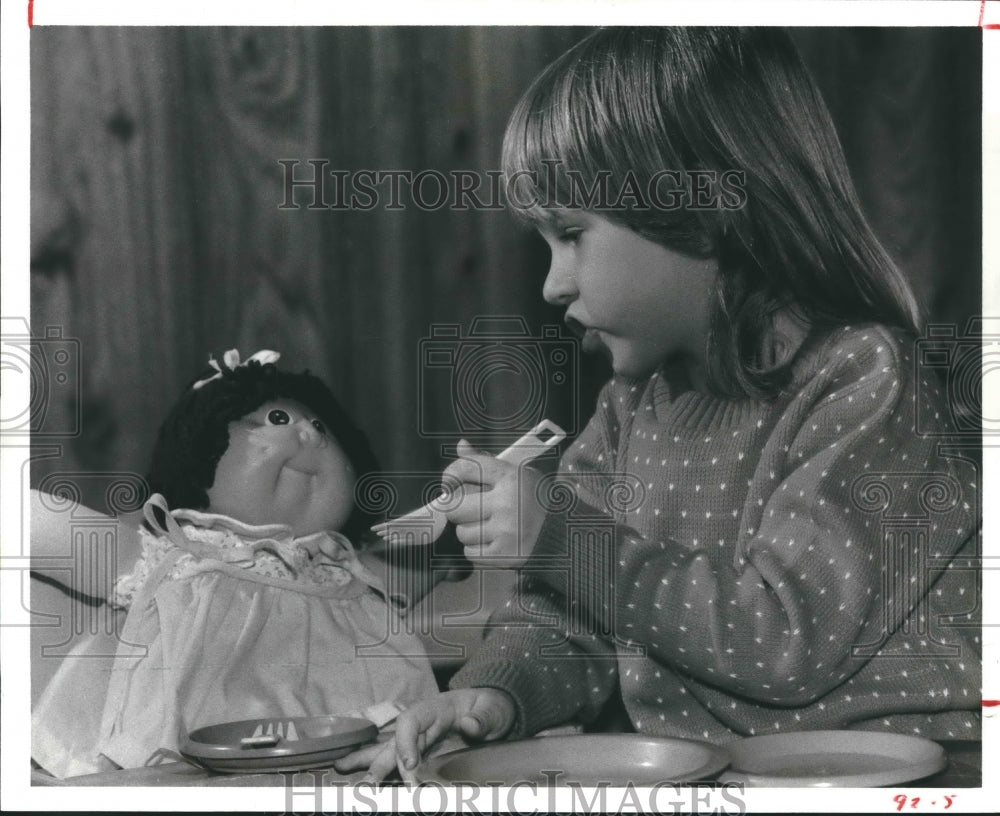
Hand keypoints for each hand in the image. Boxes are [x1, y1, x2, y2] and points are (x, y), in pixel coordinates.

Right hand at [332, 688, 515, 782]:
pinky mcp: (424, 753)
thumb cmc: (493, 708)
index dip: (406, 743)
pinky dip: (384, 771)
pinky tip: (367, 781)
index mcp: (436, 709)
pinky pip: (400, 762)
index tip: (411, 767)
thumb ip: (484, 718)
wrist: (495, 712)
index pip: (411, 722)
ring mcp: (421, 739)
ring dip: (371, 766)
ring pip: (390, 752)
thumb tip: (470, 725)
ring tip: (346, 776)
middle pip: (394, 741)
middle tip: (367, 785)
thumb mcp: (494, 710)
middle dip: (379, 762)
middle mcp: (422, 724)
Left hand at [442, 440, 545, 567]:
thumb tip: (461, 446)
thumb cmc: (534, 500)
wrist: (562, 533)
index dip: (450, 475)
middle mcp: (507, 502)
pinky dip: (477, 550)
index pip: (465, 468)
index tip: (449, 484)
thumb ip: (486, 462)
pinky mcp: (505, 554)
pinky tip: (494, 542)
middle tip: (472, 510)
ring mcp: (506, 530)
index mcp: (510, 477)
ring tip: (491, 527)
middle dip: (459, 509)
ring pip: (462, 532)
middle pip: (454, 506)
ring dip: (470, 532)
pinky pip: (470, 553)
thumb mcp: (517, 474)